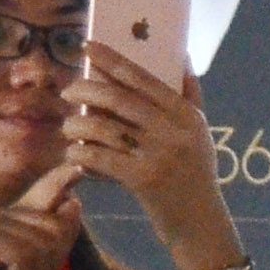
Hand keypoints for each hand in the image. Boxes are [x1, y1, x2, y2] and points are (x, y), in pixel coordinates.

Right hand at [0, 174, 85, 269]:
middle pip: (54, 227)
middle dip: (48, 262)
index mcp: (16, 216)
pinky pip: (22, 255)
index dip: (61, 181)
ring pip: (40, 243)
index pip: (45, 192)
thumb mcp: (42, 262)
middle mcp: (0, 213)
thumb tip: (73, 201)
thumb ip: (57, 233)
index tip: (76, 169)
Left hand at [61, 41, 233, 260]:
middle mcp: (174, 131)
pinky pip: (98, 157)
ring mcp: (158, 155)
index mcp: (186, 114)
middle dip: (84, 89)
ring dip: (76, 124)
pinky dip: (79, 153)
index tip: (88, 46)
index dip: (112, 59)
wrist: (201, 223)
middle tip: (68, 90)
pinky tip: (74, 154)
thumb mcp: (199, 133)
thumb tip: (182, 57)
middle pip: (117, 98)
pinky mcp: (142, 179)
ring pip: (102, 127)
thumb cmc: (195, 174)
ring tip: (69, 127)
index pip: (143, 78)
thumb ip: (189, 96)